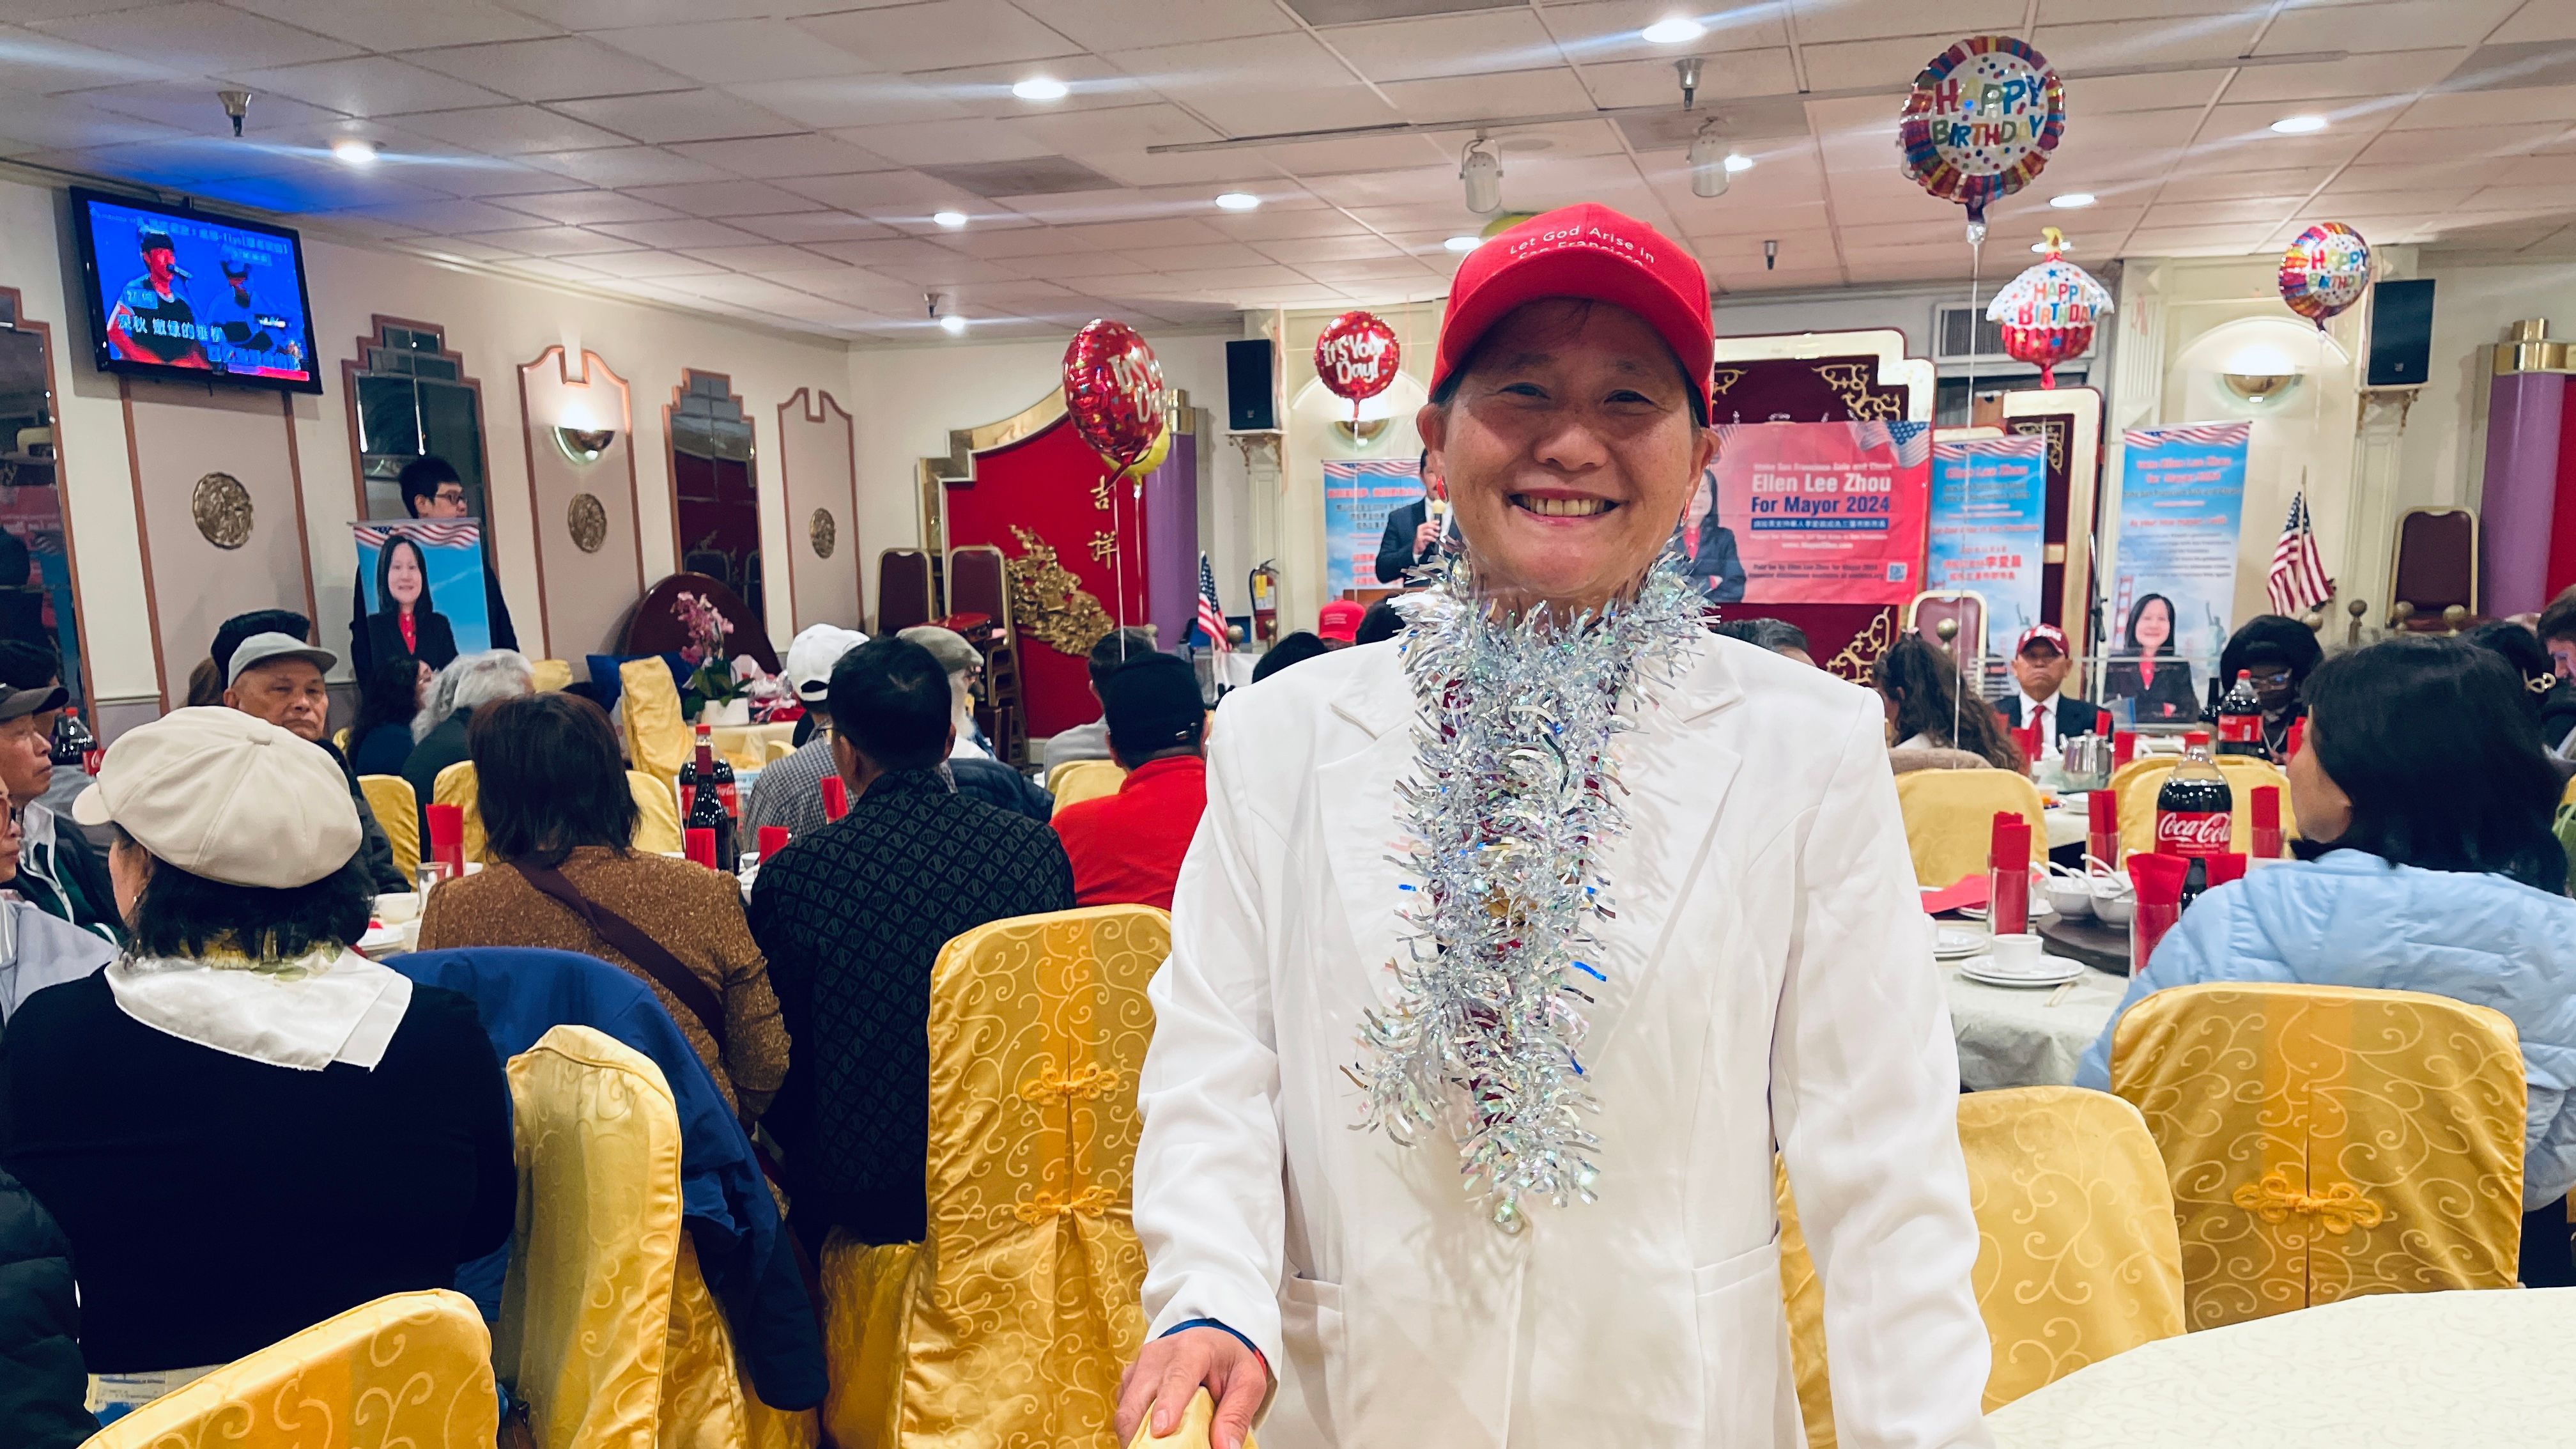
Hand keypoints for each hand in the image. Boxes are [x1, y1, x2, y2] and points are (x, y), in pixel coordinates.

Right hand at [1116, 1326, 1266, 1448]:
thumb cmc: (1229, 1363)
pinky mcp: (1129, 1379)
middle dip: (1141, 1434)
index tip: (1161, 1431)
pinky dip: (1135, 1429)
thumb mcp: (1248, 1384)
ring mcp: (1139, 1366)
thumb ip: (1237, 1416)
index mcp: (1193, 1349)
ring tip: (1160, 1447)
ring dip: (1137, 1435)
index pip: (1177, 1378)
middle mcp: (1159, 1355)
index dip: (1167, 1405)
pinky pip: (1124, 1410)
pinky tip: (1153, 1437)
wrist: (1210, 1343)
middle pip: (1139, 1400)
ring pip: (1126, 1409)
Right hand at [1413, 520, 1438, 556]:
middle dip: (1434, 526)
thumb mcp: (1429, 534)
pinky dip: (1431, 538)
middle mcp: (1420, 529)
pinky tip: (1434, 539)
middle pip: (1428, 525)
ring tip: (1437, 535)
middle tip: (1438, 528)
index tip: (1438, 522)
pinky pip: (1426, 537)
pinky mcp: (1419, 538)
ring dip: (1433, 533)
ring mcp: (1419, 533)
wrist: (1418, 546)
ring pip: (1428, 530)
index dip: (1434, 522)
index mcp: (1422, 526)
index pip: (1429, 522)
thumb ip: (1433, 530)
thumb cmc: (1424, 539)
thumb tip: (1439, 528)